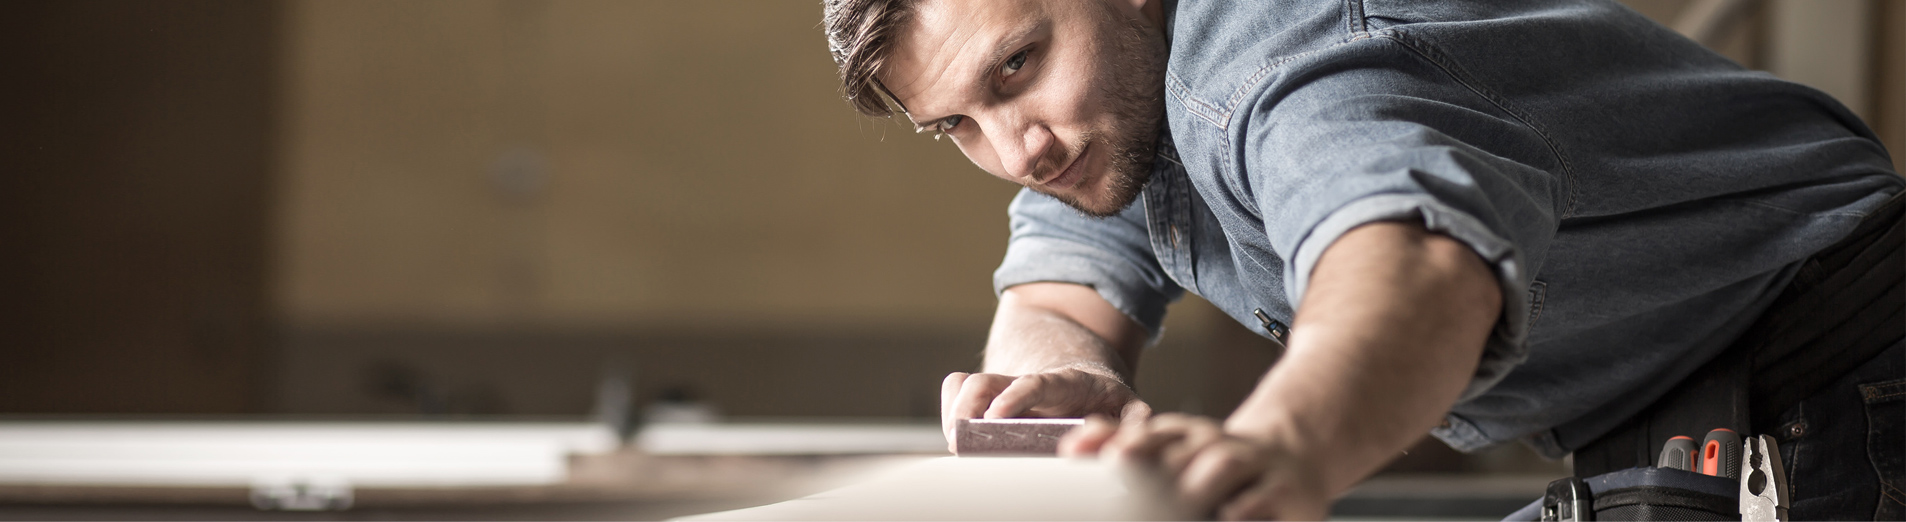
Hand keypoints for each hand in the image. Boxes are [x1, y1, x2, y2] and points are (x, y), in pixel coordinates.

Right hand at [939, 366, 1151, 451]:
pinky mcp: (988, 399)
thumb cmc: (1105, 401)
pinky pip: (957, 390)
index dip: (1016, 396)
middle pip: (986, 382)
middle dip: (968, 408)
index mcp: (1063, 383)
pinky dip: (948, 409)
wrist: (1085, 382)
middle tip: (960, 440)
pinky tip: (955, 437)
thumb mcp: (1126, 405)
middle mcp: (1026, 382)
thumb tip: (1137, 426)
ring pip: (967, 387)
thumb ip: (1133, 417)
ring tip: (955, 445)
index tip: (997, 416)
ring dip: (953, 413)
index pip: (1036, 382)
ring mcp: (1004, 389)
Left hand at [1058, 413, 1329, 520]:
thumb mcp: (1176, 448)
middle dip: (1150, 466)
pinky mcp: (1283, 489)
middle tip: (1120, 488)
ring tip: (1176, 503)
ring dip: (1195, 484)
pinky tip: (1227, 516)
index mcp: (1185, 434)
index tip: (1088, 454)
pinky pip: (1261, 498)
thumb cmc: (1221, 464)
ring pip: (1221, 466)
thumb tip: (1073, 446)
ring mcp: (1251, 463)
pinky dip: (1243, 508)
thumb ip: (1128, 444)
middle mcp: (1215, 443)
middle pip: (1179, 450)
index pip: (1147, 432)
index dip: (1118, 441)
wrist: (1294, 461)